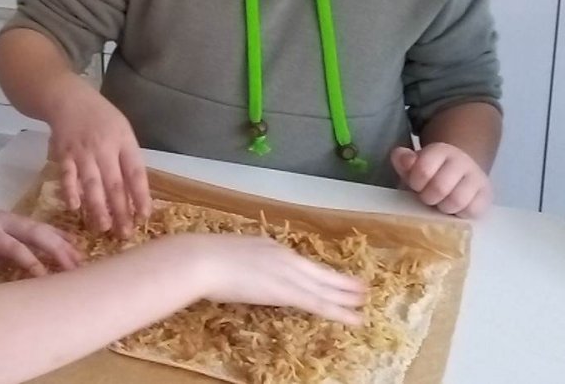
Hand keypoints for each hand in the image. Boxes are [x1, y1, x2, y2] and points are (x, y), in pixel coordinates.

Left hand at [0, 188, 81, 276]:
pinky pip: (38, 226)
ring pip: (41, 228)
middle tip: (77, 268)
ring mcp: (9, 219)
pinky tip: (71, 242)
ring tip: (82, 258)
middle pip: (35, 233)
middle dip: (57, 250)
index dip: (30, 261)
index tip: (47, 278)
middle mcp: (3, 222)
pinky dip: (57, 234)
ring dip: (62, 242)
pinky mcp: (11, 219)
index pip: (14, 247)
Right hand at [47, 91, 151, 236]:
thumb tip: (137, 194)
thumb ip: (129, 159)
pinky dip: (69, 191)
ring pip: (92, 183)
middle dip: (121, 211)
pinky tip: (74, 207)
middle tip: (125, 234)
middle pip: (115, 183)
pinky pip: (67, 175)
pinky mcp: (63, 154)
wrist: (68, 98)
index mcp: (124, 142)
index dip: (141, 196)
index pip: (136, 173)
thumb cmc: (101, 118)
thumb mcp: (123, 131)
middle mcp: (104, 148)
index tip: (144, 217)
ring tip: (104, 228)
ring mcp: (83, 151)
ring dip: (97, 207)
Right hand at [160, 234, 366, 326]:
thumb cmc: (202, 256)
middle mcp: (284, 257)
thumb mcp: (224, 254)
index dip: (316, 271)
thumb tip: (234, 269)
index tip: (327, 275)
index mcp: (268, 246)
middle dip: (341, 281)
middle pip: (318, 272)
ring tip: (363, 302)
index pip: (298, 263)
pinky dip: (338, 312)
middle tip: (361, 287)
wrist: (201, 259)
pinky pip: (319, 304)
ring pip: (324, 288)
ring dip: (345, 297)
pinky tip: (353, 319)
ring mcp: (288, 274)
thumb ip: (236, 262)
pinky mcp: (288, 292)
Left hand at [391, 144, 492, 217]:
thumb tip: (401, 156)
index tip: (416, 185)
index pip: (424, 169)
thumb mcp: (413, 167)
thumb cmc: (431, 174)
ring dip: (444, 207)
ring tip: (441, 203)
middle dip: (429, 198)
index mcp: (441, 151)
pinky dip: (460, 214)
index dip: (416, 183)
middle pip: (440, 188)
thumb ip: (403, 161)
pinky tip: (455, 209)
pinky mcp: (487, 194)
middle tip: (428, 197)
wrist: (459, 174)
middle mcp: (462, 161)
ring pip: (457, 201)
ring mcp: (477, 177)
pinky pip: (472, 210)